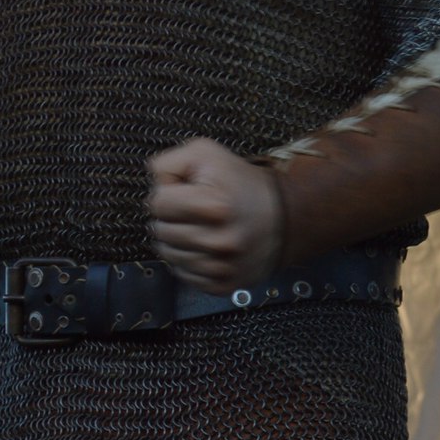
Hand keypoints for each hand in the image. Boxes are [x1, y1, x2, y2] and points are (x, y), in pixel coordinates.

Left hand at [146, 137, 284, 292]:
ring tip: (199, 229)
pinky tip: (205, 249)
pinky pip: (185, 276)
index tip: (187, 193)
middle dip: (171, 219)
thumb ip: (168, 164)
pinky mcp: (225, 284)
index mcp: (215, 206)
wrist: (287, 216)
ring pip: (169, 257)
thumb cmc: (243, 184)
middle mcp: (220, 240)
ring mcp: (223, 266)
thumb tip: (153, 185)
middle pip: (160, 232)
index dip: (168, 194)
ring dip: (178, 242)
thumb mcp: (207, 154)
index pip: (157, 204)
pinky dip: (189, 262)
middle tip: (194, 212)